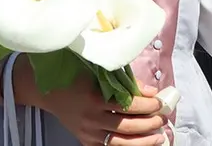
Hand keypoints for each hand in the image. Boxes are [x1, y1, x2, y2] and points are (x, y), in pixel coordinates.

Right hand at [32, 75, 166, 145]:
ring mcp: (87, 133)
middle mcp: (91, 119)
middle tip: (162, 117)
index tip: (160, 101)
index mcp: (94, 98)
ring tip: (159, 136)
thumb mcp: (98, 72)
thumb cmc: (75, 77)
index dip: (148, 105)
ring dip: (144, 141)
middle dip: (150, 123)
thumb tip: (151, 91)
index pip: (128, 106)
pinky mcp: (85, 141)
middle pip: (127, 126)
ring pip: (121, 143)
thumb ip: (124, 81)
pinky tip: (141, 144)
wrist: (48, 92)